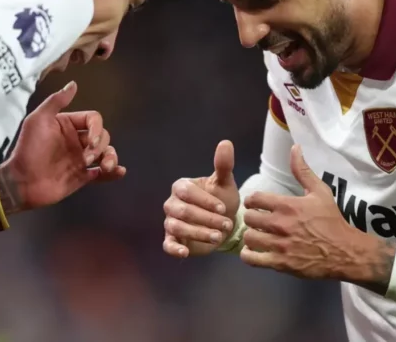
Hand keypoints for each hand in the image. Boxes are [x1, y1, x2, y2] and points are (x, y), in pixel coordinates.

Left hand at [0, 81, 124, 214]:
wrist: (21, 182)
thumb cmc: (28, 149)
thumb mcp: (38, 120)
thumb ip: (56, 101)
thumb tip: (74, 84)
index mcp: (67, 125)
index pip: (93, 119)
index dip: (96, 128)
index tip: (89, 141)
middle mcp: (76, 140)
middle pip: (102, 135)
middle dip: (100, 145)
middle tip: (86, 158)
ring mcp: (80, 160)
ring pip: (106, 153)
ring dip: (111, 157)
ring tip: (106, 167)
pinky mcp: (82, 177)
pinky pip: (102, 173)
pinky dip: (113, 172)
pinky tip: (119, 171)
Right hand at [163, 140, 239, 257]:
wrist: (225, 225)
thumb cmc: (223, 200)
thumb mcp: (225, 184)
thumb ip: (223, 165)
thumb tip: (226, 142)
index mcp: (181, 187)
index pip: (188, 192)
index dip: (205, 200)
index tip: (223, 208)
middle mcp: (172, 203)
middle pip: (183, 211)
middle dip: (206, 219)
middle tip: (227, 225)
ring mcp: (170, 222)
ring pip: (178, 228)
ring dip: (198, 233)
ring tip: (218, 237)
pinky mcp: (172, 240)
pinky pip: (168, 245)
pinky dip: (174, 249)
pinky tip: (185, 253)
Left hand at [239, 145, 395, 292]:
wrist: (345, 252)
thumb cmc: (331, 220)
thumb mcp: (321, 192)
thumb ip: (303, 171)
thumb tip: (294, 147)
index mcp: (288, 205)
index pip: (254, 199)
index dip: (252, 201)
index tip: (256, 204)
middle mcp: (281, 224)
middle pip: (248, 218)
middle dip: (251, 218)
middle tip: (258, 221)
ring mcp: (279, 245)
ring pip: (248, 238)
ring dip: (251, 236)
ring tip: (258, 236)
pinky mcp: (279, 264)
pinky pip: (251, 259)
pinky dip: (249, 255)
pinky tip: (255, 251)